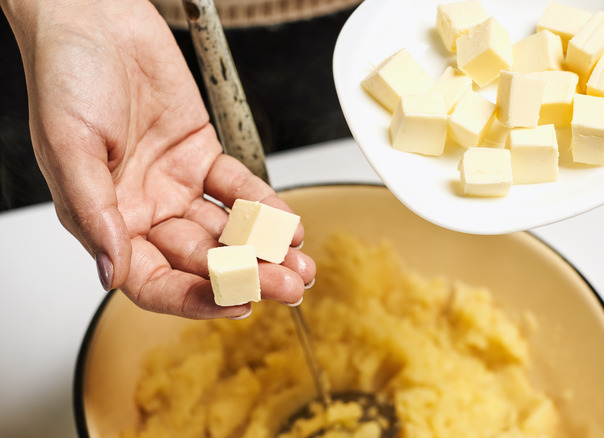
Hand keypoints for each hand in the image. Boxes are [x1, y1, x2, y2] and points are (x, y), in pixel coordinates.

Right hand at [2, 0, 314, 318]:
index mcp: (107, 221)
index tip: (237, 303)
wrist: (95, 20)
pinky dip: (264, 207)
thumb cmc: (66, 77)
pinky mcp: (202, 156)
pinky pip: (238, 189)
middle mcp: (144, 210)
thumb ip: (95, 214)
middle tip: (288, 286)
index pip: (152, 280)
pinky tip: (289, 224)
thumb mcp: (69, 148)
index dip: (195, 298)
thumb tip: (112, 272)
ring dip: (264, 250)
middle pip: (201, 260)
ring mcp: (176, 185)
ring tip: (300, 265)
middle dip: (247, 275)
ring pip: (226, 231)